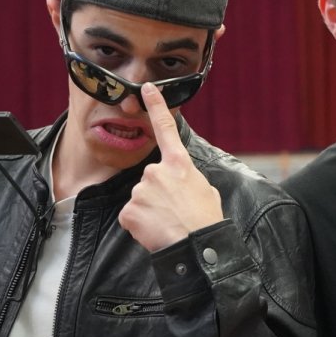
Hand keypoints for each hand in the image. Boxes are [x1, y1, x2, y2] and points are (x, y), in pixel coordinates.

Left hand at [117, 82, 223, 251]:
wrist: (197, 247)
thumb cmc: (206, 221)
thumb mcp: (206, 191)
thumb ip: (188, 180)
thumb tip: (181, 184)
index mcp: (180, 164)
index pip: (166, 129)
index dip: (157, 106)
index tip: (148, 88)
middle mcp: (156, 172)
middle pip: (150, 180)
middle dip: (157, 196)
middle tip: (174, 213)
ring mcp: (141, 190)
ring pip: (140, 201)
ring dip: (150, 214)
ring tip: (168, 224)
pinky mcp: (129, 210)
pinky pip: (132, 218)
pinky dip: (141, 228)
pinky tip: (155, 233)